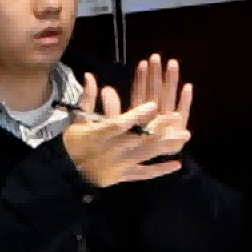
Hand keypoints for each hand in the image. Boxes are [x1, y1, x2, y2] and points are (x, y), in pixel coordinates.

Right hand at [64, 60, 192, 187]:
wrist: (67, 170)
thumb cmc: (76, 140)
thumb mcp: (78, 119)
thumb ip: (88, 98)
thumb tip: (89, 75)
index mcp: (98, 135)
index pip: (119, 124)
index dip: (137, 115)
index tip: (153, 104)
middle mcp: (111, 150)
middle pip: (138, 138)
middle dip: (159, 127)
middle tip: (177, 116)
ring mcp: (118, 165)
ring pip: (145, 154)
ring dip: (166, 145)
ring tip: (185, 135)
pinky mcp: (123, 177)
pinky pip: (144, 174)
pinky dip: (160, 170)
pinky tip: (177, 164)